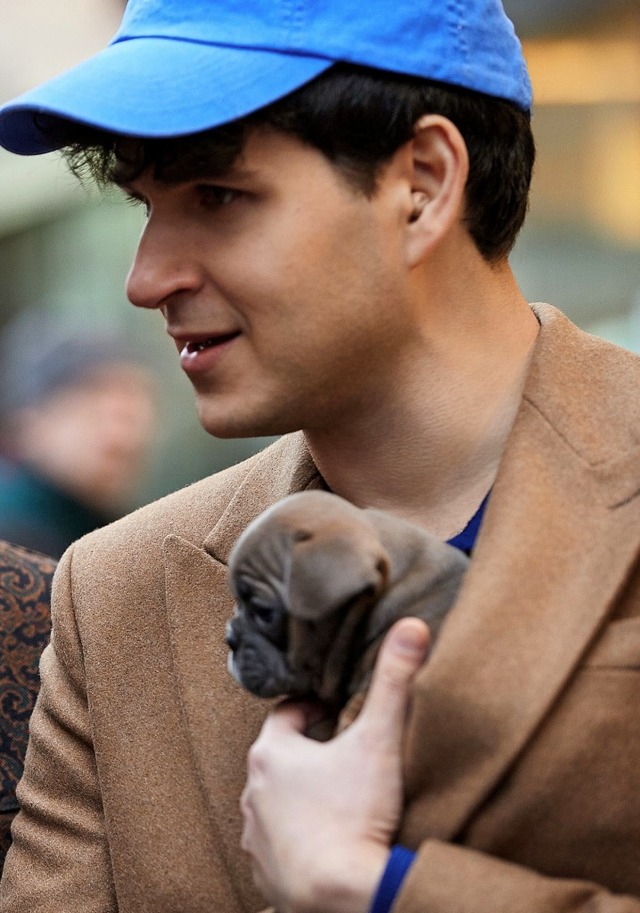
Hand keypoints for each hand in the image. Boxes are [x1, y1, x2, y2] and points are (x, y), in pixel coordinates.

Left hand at [240, 617, 430, 912]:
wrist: (345, 895)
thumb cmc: (358, 814)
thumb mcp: (379, 739)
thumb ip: (395, 680)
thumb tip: (412, 625)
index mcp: (272, 753)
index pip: (287, 713)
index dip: (313, 708)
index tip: (335, 710)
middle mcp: (254, 792)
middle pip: (279, 758)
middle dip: (308, 752)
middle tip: (342, 752)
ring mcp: (256, 836)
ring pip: (275, 802)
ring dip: (299, 797)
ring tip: (337, 798)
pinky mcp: (264, 873)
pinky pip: (277, 844)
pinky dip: (297, 838)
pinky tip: (326, 840)